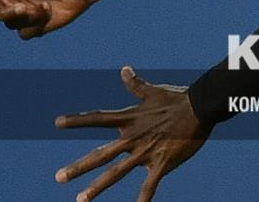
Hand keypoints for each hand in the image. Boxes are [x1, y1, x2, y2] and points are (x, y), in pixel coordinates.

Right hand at [0, 0, 110, 38]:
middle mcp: (9, 0)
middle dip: (4, 13)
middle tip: (22, 7)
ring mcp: (22, 14)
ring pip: (8, 24)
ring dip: (27, 16)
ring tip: (44, 5)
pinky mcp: (35, 26)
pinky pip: (24, 34)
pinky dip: (36, 24)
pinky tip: (49, 11)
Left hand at [55, 66, 211, 201]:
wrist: (200, 107)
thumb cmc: (178, 98)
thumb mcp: (153, 91)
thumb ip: (136, 84)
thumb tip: (124, 69)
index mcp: (130, 119)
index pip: (99, 118)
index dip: (78, 120)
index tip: (58, 122)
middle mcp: (133, 138)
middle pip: (101, 155)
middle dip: (79, 167)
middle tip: (59, 177)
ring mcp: (146, 152)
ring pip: (117, 173)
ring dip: (97, 187)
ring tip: (80, 199)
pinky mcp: (161, 162)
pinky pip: (150, 184)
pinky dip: (144, 198)